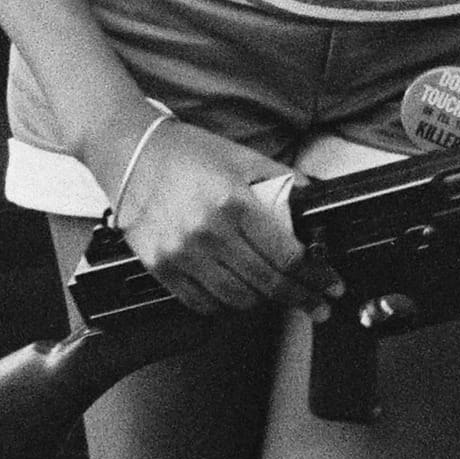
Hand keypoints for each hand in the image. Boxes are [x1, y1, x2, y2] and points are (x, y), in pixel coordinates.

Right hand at [104, 115, 329, 318]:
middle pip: (269, 285)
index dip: (316, 278)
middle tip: (317, 306)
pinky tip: (236, 293)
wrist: (129, 153)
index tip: (330, 286)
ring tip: (274, 294)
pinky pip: (202, 304)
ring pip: (238, 301)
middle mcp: (208, 233)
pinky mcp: (161, 267)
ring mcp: (182, 254)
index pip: (288, 257)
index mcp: (234, 203)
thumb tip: (315, 204)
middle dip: (302, 299)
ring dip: (264, 302)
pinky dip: (225, 305)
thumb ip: (283, 181)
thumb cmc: (185, 153)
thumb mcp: (243, 158)